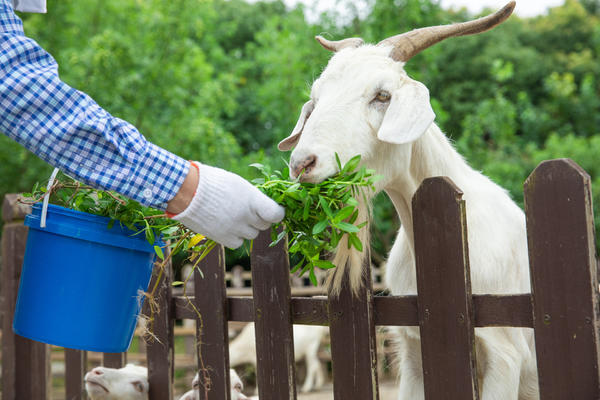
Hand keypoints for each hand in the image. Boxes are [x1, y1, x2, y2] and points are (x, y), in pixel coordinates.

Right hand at [170, 162, 284, 247]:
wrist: (186, 191)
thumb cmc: (213, 182)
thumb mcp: (238, 183)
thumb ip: (253, 197)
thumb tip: (263, 208)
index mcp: (252, 199)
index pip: (276, 214)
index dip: (277, 213)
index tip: (273, 211)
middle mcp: (246, 216)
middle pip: (264, 225)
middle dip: (259, 218)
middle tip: (248, 210)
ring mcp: (234, 228)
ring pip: (252, 235)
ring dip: (247, 227)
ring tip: (234, 216)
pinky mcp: (222, 238)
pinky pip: (238, 243)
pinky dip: (236, 237)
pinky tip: (228, 226)